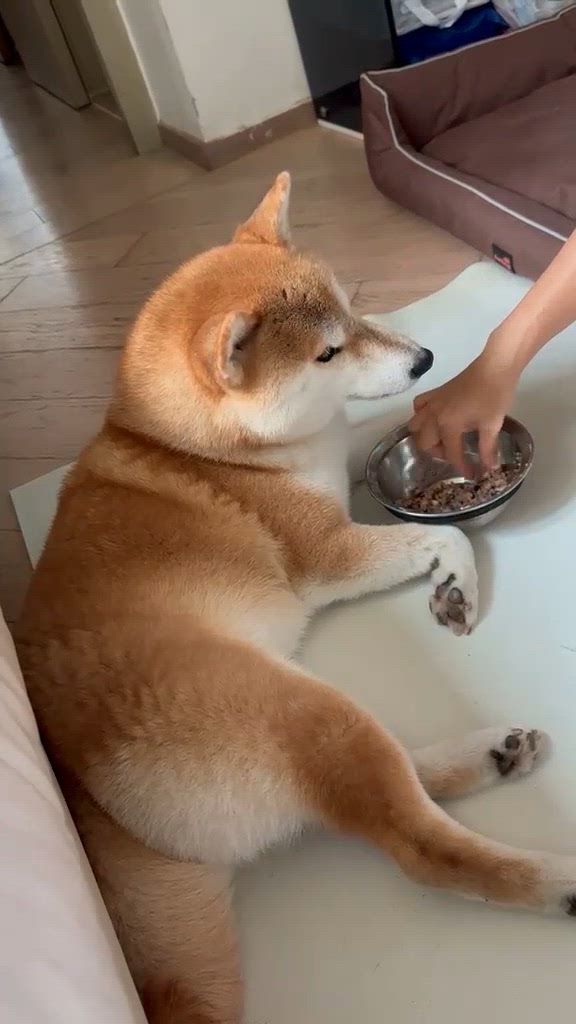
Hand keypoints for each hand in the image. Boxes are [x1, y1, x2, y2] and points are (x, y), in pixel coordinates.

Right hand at [409, 355, 517, 472]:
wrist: (494, 367)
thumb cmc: (495, 396)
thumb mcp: (492, 425)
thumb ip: (488, 449)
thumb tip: (490, 469)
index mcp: (448, 425)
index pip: (451, 453)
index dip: (461, 467)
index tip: (471, 475)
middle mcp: (434, 416)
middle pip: (425, 443)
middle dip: (439, 454)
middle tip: (455, 454)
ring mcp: (432, 403)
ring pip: (416, 426)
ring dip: (425, 437)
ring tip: (442, 439)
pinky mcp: (435, 393)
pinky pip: (418, 407)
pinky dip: (421, 416)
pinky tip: (433, 418)